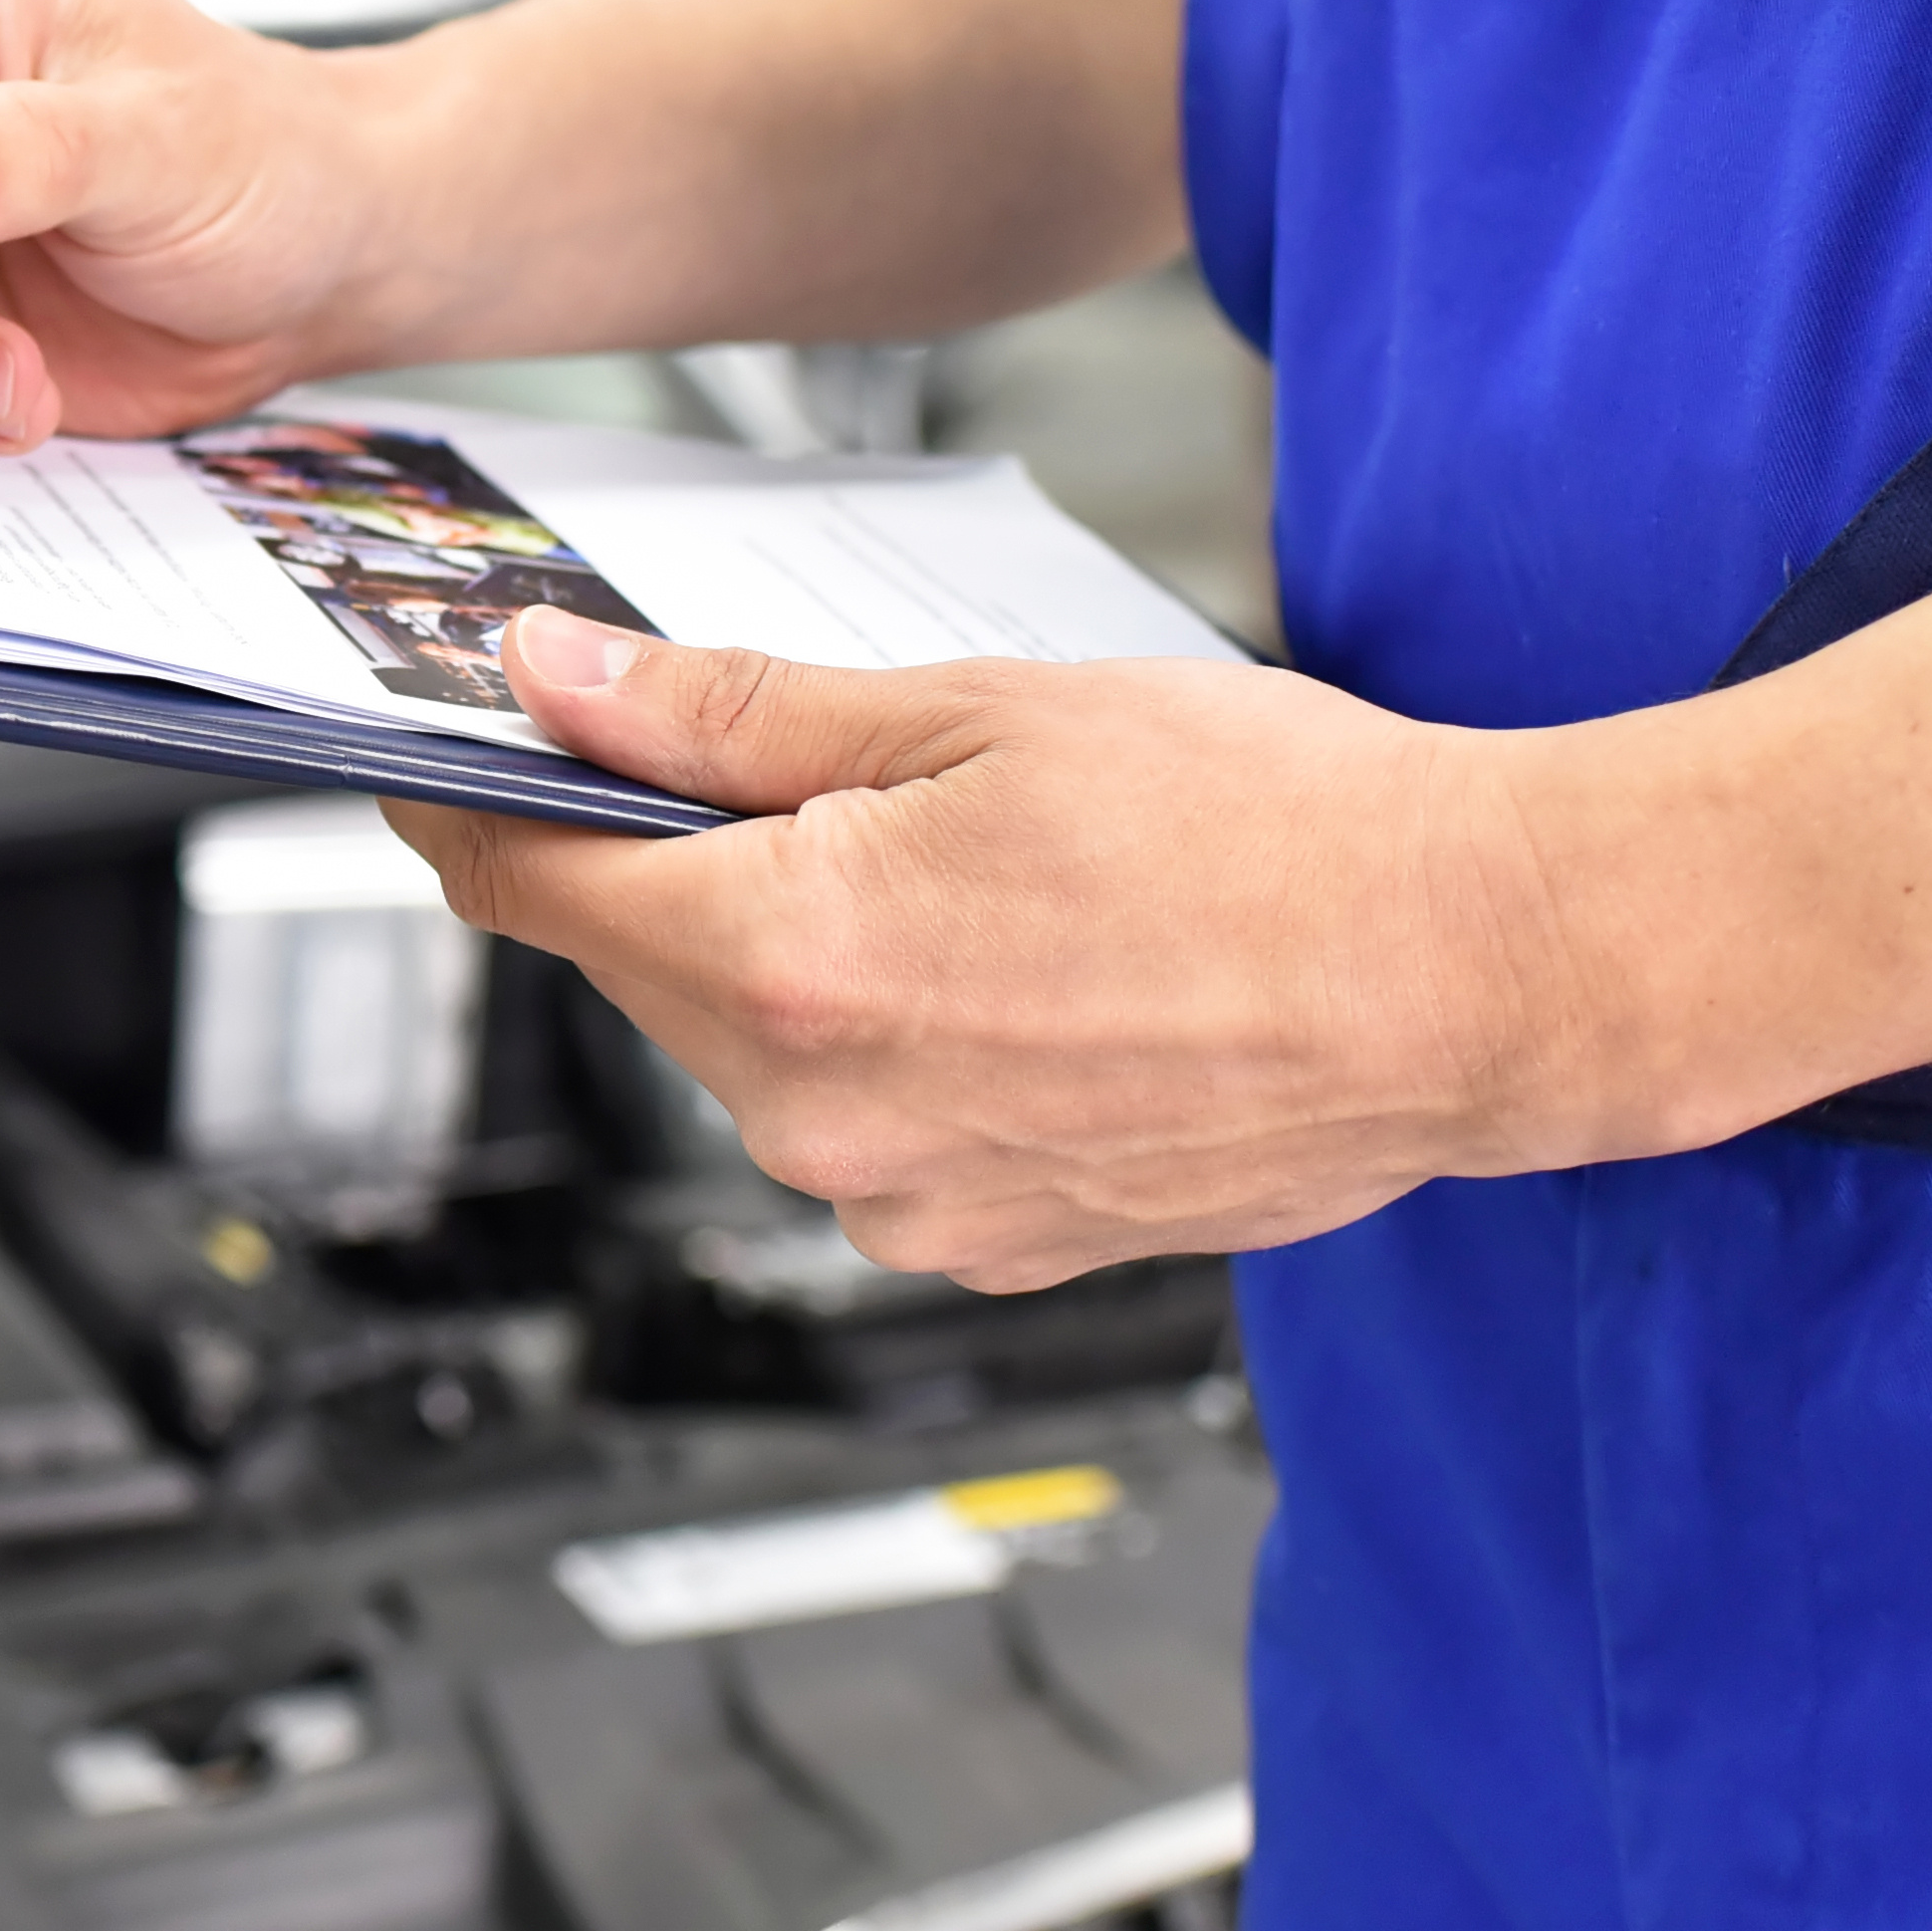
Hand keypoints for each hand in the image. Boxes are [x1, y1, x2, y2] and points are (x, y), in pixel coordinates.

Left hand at [390, 614, 1617, 1286]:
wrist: (1478, 979)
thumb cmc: (1277, 832)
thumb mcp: (980, 711)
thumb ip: (732, 716)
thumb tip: (556, 684)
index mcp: (796, 960)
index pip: (530, 884)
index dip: (474, 803)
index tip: (452, 757)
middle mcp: (822, 1114)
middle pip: (643, 966)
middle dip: (674, 864)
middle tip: (788, 766)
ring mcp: (902, 1202)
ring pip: (756, 1048)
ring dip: (799, 954)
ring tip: (970, 870)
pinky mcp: (980, 1246)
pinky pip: (866, 1125)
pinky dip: (896, 1039)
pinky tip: (1019, 971)